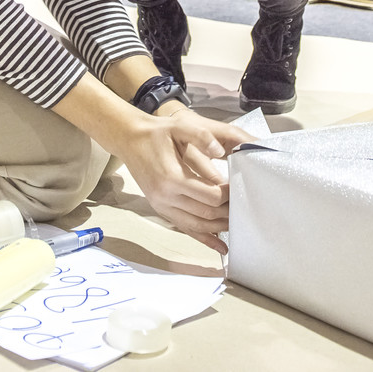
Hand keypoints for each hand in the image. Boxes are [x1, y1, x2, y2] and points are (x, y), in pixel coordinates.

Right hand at [114, 108, 251, 253]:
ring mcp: (162, 206)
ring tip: (237, 223)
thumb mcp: (179, 127)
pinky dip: (203, 239)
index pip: (210, 195)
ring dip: (219, 228)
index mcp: (172, 178)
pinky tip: (219, 246)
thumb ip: (201, 136)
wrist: (130, 140)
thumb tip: (220, 150)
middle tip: (243, 206)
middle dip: (227, 212)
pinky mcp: (161, 210)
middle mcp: (166, 197)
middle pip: (206, 214)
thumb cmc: (156, 133)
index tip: (238, 188)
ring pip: (197, 226)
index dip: (228, 195)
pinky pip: (185, 228)